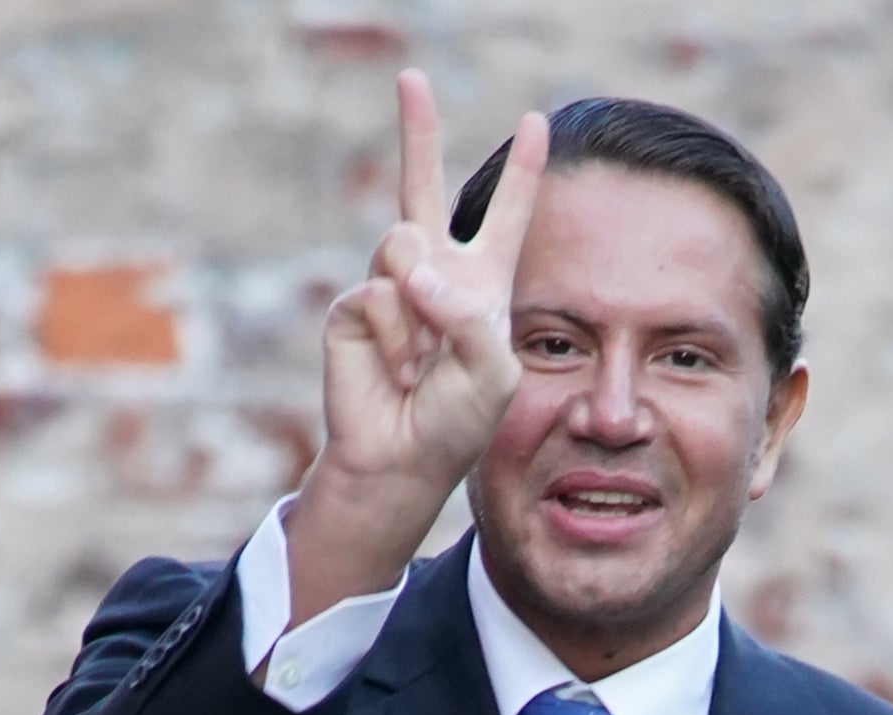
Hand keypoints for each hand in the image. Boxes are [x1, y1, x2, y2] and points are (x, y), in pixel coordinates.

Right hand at [316, 70, 547, 493]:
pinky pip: (380, 293)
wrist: (402, 459)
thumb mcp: (493, 369)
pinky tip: (398, 373)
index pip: (506, 216)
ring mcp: (392, 287)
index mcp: (483, 284)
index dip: (522, 172)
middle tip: (411, 77)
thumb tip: (412, 270)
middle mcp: (435, 275)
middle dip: (417, 132)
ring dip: (421, 306)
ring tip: (423, 362)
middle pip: (424, 188)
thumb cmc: (457, 421)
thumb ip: (467, 314)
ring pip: (404, 244)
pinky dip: (398, 337)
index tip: (537, 122)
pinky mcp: (355, 307)